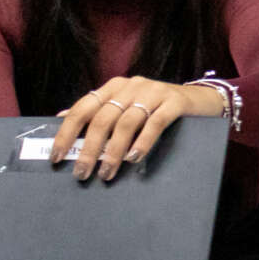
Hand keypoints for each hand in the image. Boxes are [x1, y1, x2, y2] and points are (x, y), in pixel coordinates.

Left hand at [53, 75, 227, 180]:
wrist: (201, 99)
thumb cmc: (157, 107)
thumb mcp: (126, 106)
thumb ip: (99, 111)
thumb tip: (61, 119)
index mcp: (114, 86)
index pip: (82, 108)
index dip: (67, 133)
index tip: (57, 157)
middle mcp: (131, 85)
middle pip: (103, 119)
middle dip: (90, 149)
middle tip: (82, 173)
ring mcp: (154, 92)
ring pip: (126, 124)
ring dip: (113, 152)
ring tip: (106, 174)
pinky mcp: (175, 102)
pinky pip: (155, 123)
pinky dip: (142, 142)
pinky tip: (134, 159)